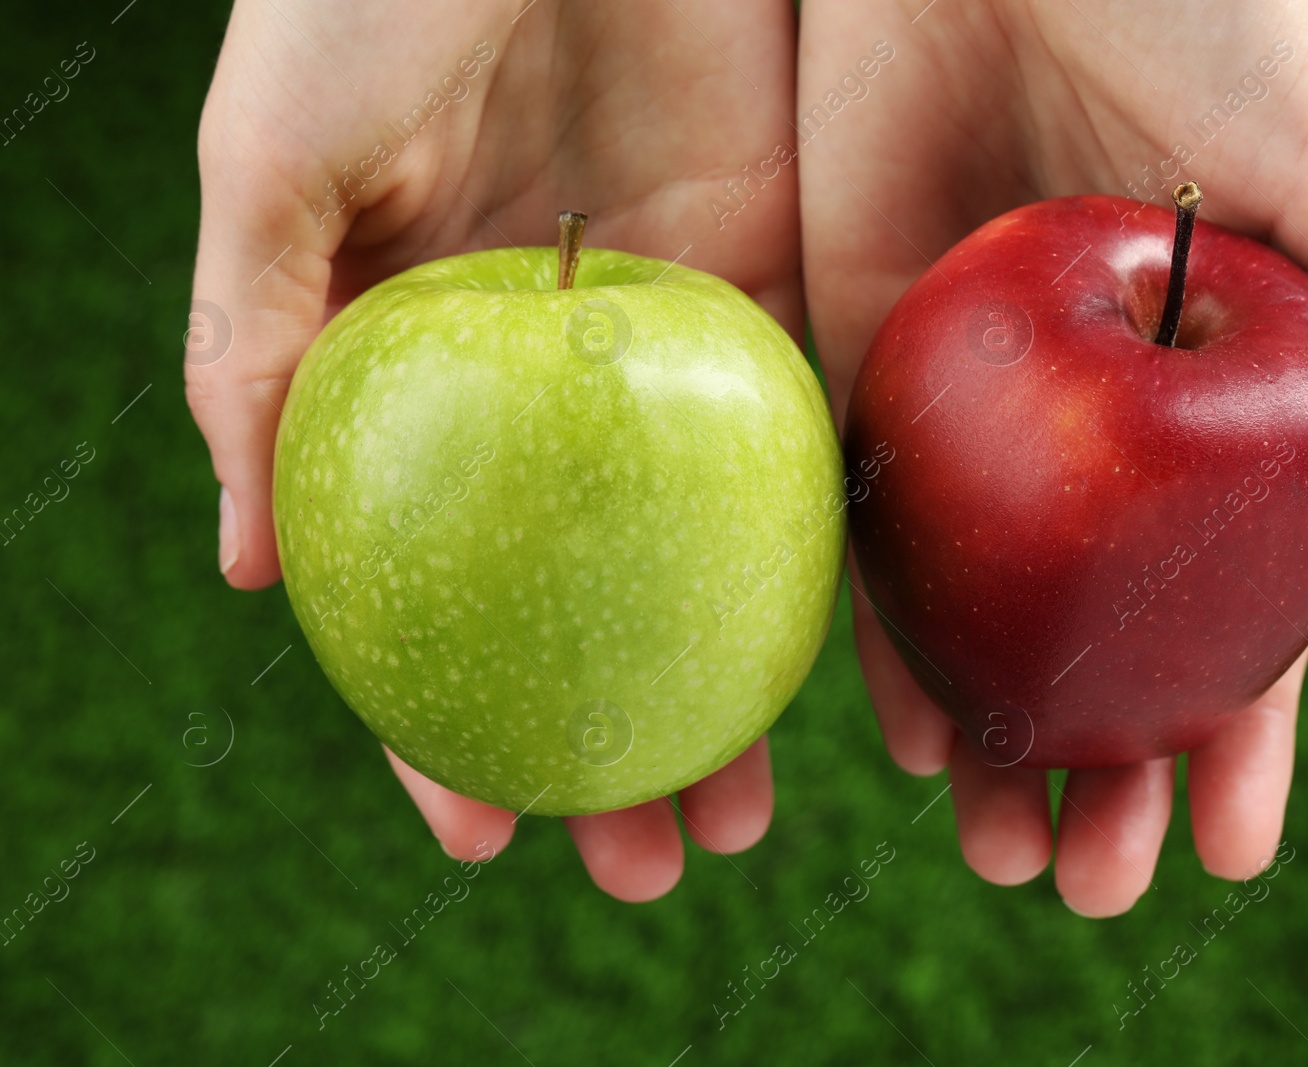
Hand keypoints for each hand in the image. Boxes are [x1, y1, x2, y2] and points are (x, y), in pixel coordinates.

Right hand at [187, 0, 800, 899]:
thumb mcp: (272, 161)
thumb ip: (253, 351)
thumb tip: (248, 572)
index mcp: (421, 371)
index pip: (430, 587)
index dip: (447, 718)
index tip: (487, 833)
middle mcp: (546, 386)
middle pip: (584, 605)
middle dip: (615, 745)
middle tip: (652, 862)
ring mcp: (665, 344)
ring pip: (704, 559)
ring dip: (728, 695)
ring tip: (748, 818)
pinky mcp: (778, 277)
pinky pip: (805, 440)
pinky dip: (826, 559)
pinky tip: (843, 671)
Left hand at [799, 0, 1307, 913]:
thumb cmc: (1200, 13)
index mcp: (1214, 402)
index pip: (1231, 607)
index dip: (1240, 739)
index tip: (1227, 858)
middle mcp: (1097, 428)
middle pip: (1099, 640)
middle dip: (1102, 772)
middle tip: (1086, 891)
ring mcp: (980, 405)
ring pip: (982, 613)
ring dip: (985, 737)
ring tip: (993, 852)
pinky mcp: (861, 355)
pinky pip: (869, 519)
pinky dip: (878, 629)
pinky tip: (890, 731)